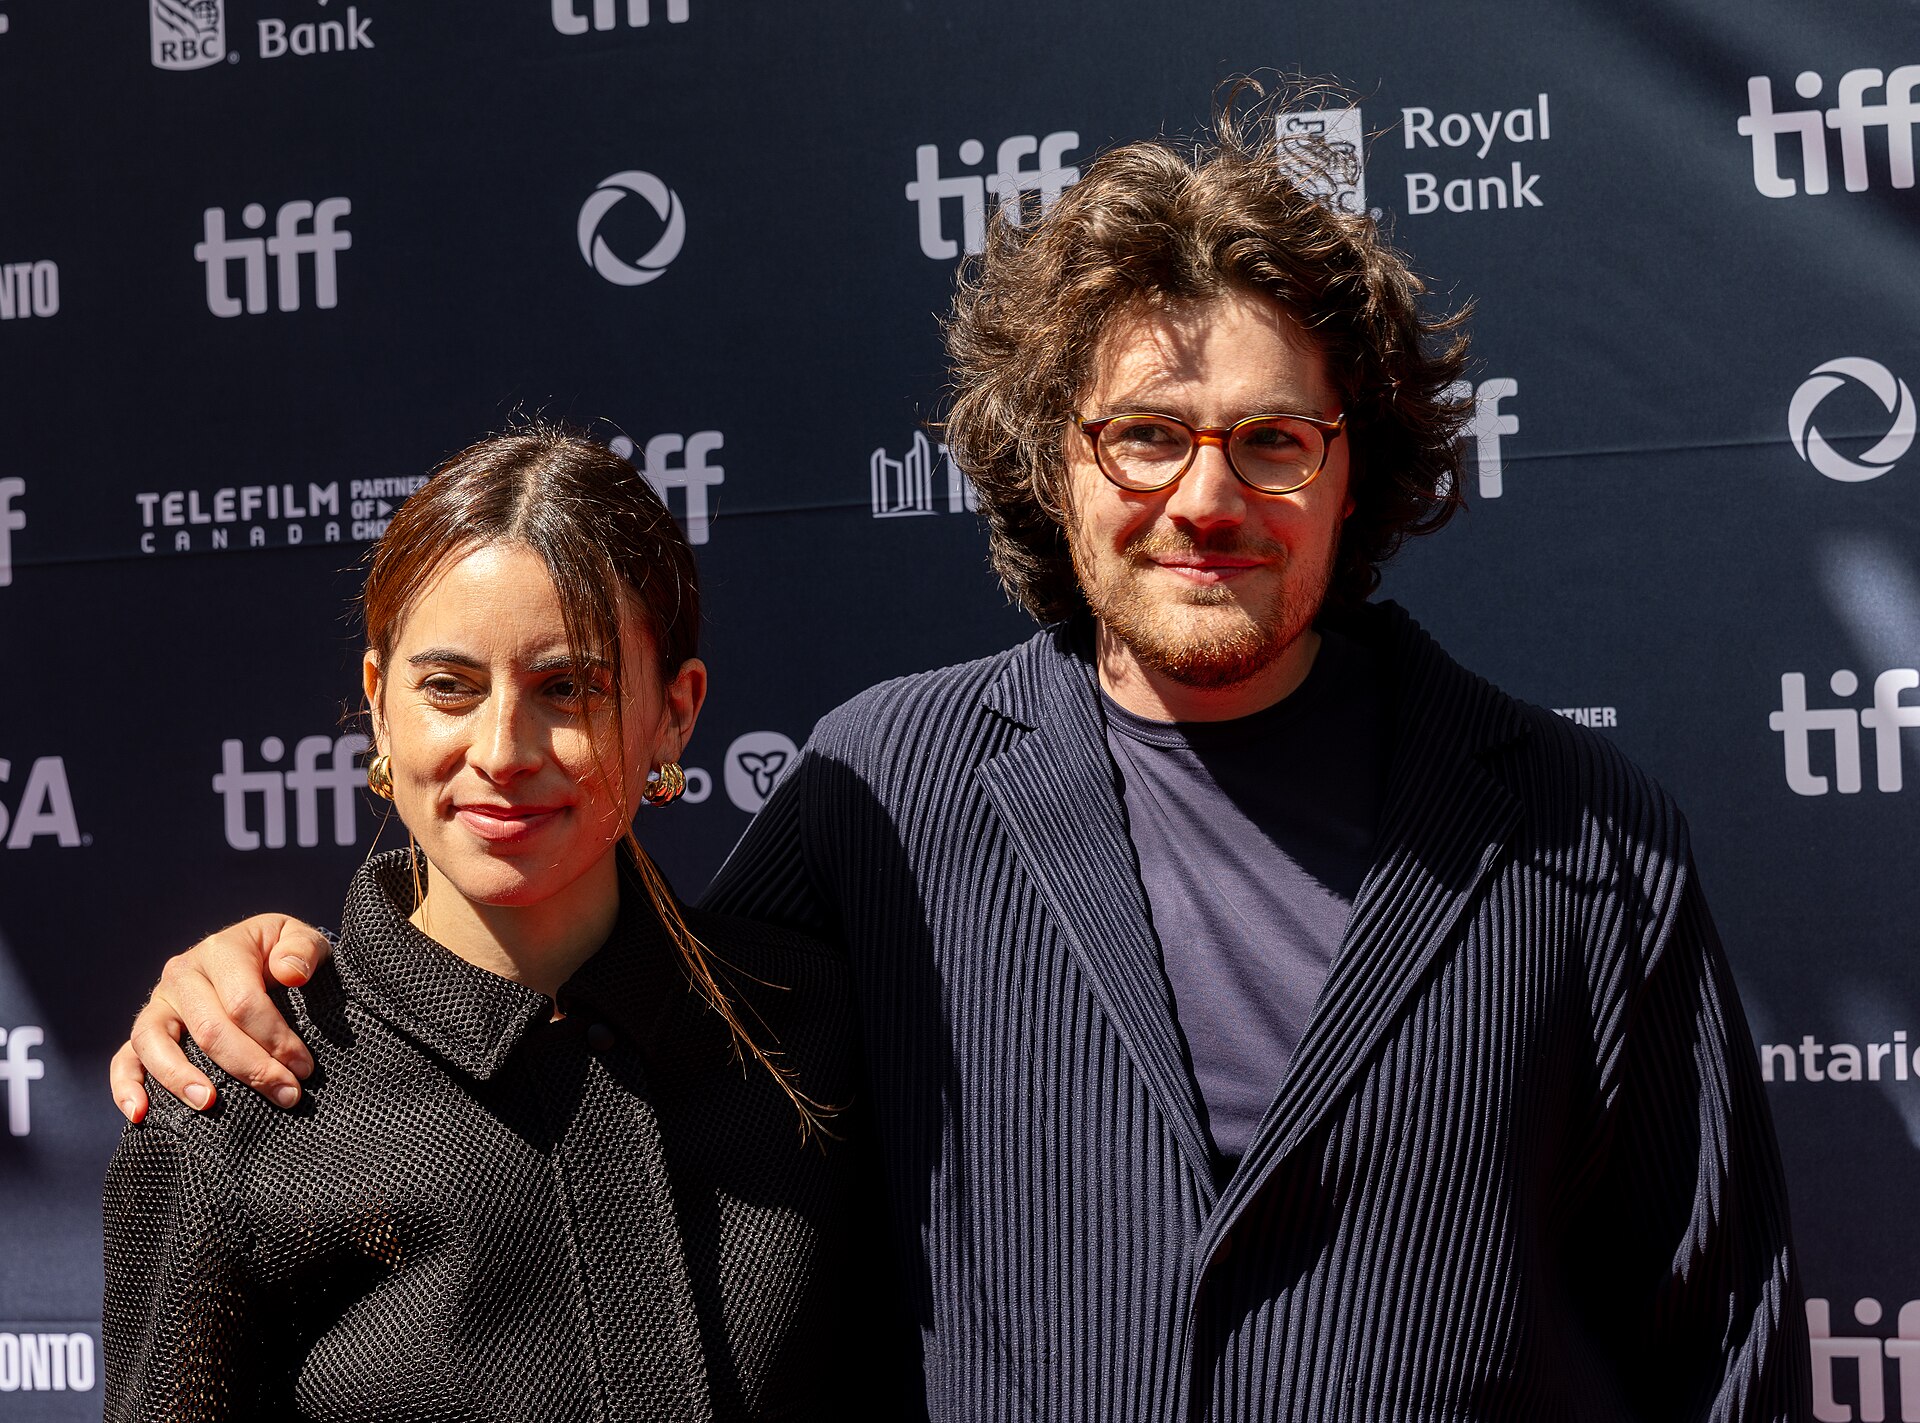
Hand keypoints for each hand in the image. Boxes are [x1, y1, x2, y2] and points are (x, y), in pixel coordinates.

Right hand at [109, 915, 332, 1121]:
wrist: (259, 954)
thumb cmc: (283, 953)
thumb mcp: (302, 938)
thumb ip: (303, 948)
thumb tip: (291, 973)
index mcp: (221, 951)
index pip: (243, 1002)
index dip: (276, 1039)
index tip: (303, 1068)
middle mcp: (182, 975)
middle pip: (209, 1029)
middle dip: (251, 1068)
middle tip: (286, 1095)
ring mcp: (159, 1003)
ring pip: (155, 1042)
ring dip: (180, 1078)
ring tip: (208, 1103)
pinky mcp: (147, 1029)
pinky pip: (125, 1057)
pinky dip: (126, 1085)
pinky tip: (139, 1113)